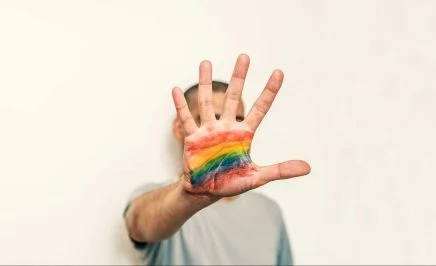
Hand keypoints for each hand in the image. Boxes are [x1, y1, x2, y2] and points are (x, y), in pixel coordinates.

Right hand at [172, 54, 309, 196]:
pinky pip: (186, 119)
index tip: (279, 72)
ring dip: (206, 83)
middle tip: (245, 56)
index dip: (269, 91)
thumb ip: (280, 170)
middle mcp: (227, 128)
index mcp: (244, 135)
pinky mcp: (192, 138)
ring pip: (207, 103)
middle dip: (239, 77)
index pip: (260, 108)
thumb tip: (308, 168)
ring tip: (206, 63)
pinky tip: (176, 90)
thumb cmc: (231, 183)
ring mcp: (209, 131)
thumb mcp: (257, 177)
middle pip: (234, 97)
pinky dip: (181, 106)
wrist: (205, 192)